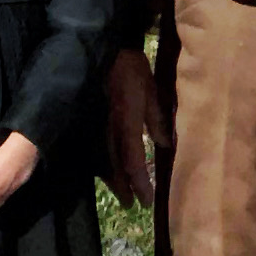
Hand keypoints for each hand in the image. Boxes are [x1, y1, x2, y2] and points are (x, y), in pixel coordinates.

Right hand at [103, 45, 163, 208]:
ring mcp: (96, 126)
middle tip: (132, 205)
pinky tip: (107, 173)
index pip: (133, 159)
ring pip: (103, 161)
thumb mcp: (150, 90)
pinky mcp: (90, 123)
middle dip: (124, 187)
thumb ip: (157, 119)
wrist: (101, 50)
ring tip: (123, 194)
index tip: (146, 200)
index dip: (140, 182)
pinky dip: (103, 165)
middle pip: (115, 166)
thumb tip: (166, 144)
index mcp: (127, 120)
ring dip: (113, 179)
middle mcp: (109, 128)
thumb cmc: (131, 68)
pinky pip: (96, 150)